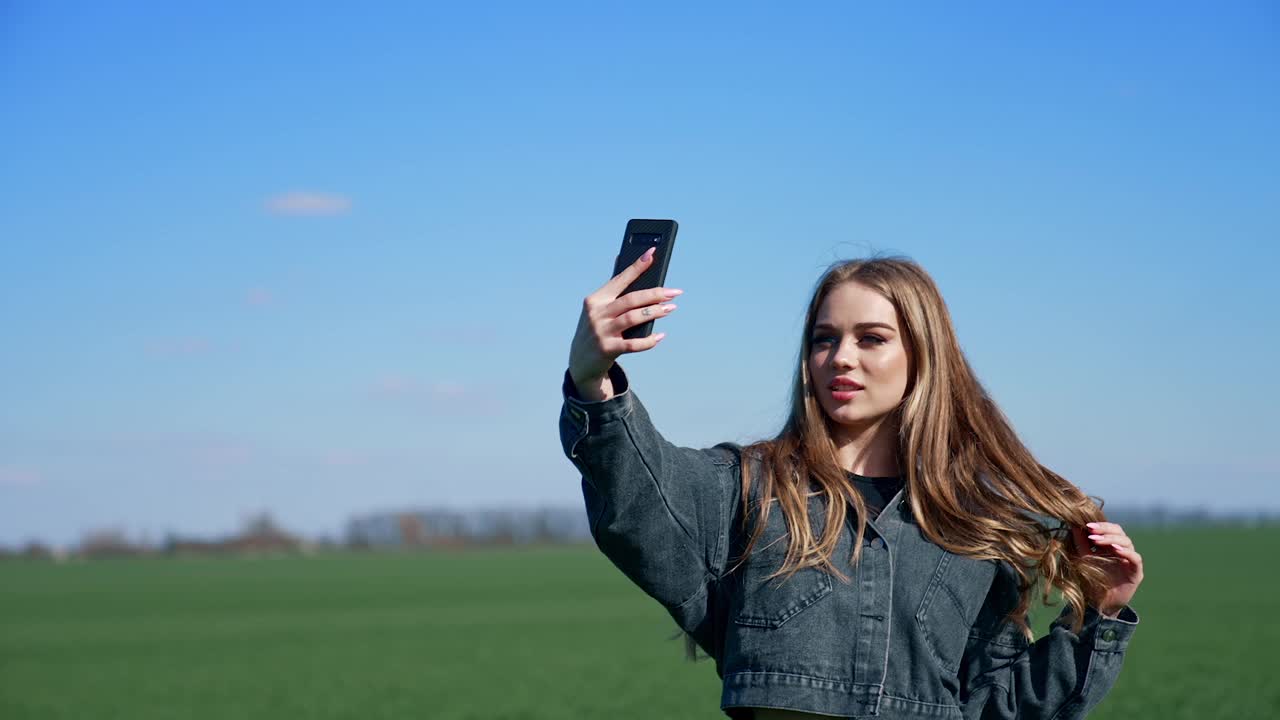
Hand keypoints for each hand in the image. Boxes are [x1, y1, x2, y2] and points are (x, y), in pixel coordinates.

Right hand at [567, 246, 682, 393]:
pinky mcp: (607, 349)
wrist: (580, 362)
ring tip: (670, 309)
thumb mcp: (598, 308)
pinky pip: (633, 344)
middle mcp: (597, 313)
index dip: (636, 266)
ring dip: (655, 312)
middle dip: (655, 294)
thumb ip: (612, 288)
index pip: (620, 278)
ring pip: (633, 318)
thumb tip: (621, 257)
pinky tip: (660, 336)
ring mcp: (601, 332)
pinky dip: (649, 340)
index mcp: (596, 299)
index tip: (652, 253)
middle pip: (631, 299)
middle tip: (674, 292)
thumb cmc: (596, 330)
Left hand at [1069, 521, 1143, 616]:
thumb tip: (1075, 524)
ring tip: (1097, 540)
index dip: (1101, 525)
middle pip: (1119, 532)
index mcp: (1110, 546)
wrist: (1098, 603)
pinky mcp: (1136, 572)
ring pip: (1127, 542)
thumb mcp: (1083, 558)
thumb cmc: (1090, 580)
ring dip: (1112, 539)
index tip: (1087, 525)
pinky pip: (1135, 558)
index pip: (1110, 528)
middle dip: (1105, 530)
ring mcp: (1130, 561)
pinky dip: (1126, 552)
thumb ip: (1081, 543)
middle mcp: (1122, 551)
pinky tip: (1115, 549)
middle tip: (1091, 530)